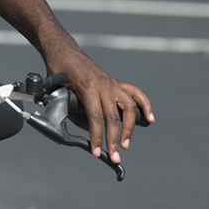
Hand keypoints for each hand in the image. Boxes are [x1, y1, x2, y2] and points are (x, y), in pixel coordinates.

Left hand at [48, 49, 153, 163]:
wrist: (64, 52)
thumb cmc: (58, 71)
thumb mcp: (59, 93)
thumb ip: (74, 112)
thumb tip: (89, 129)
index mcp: (87, 86)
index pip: (96, 117)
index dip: (97, 136)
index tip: (97, 152)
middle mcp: (104, 84)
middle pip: (113, 116)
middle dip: (113, 139)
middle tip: (114, 156)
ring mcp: (112, 83)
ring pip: (128, 107)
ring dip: (128, 128)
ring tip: (125, 144)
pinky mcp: (117, 83)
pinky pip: (135, 93)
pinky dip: (145, 105)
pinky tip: (150, 119)